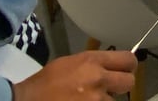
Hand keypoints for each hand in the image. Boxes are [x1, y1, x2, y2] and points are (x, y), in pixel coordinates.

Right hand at [12, 51, 136, 100]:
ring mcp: (95, 100)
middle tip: (111, 87)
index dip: (129, 66)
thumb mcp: (71, 62)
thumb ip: (93, 63)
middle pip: (129, 82)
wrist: (29, 100)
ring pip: (114, 100)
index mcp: (92, 61)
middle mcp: (98, 79)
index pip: (128, 60)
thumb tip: (110, 67)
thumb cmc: (47, 81)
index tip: (125, 70)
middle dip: (121, 85)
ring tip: (88, 98)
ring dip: (104, 100)